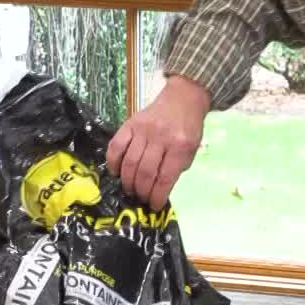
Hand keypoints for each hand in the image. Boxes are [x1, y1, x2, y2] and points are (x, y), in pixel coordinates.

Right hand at [107, 75, 209, 210]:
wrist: (183, 97)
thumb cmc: (189, 127)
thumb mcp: (191, 150)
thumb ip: (176, 169)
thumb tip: (158, 191)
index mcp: (180, 146)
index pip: (165, 178)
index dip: (157, 197)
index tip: (154, 206)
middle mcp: (160, 137)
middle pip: (145, 172)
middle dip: (141, 191)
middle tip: (140, 198)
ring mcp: (143, 130)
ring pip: (129, 162)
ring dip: (128, 182)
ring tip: (130, 189)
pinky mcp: (129, 124)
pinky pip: (116, 146)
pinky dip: (113, 162)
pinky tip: (116, 172)